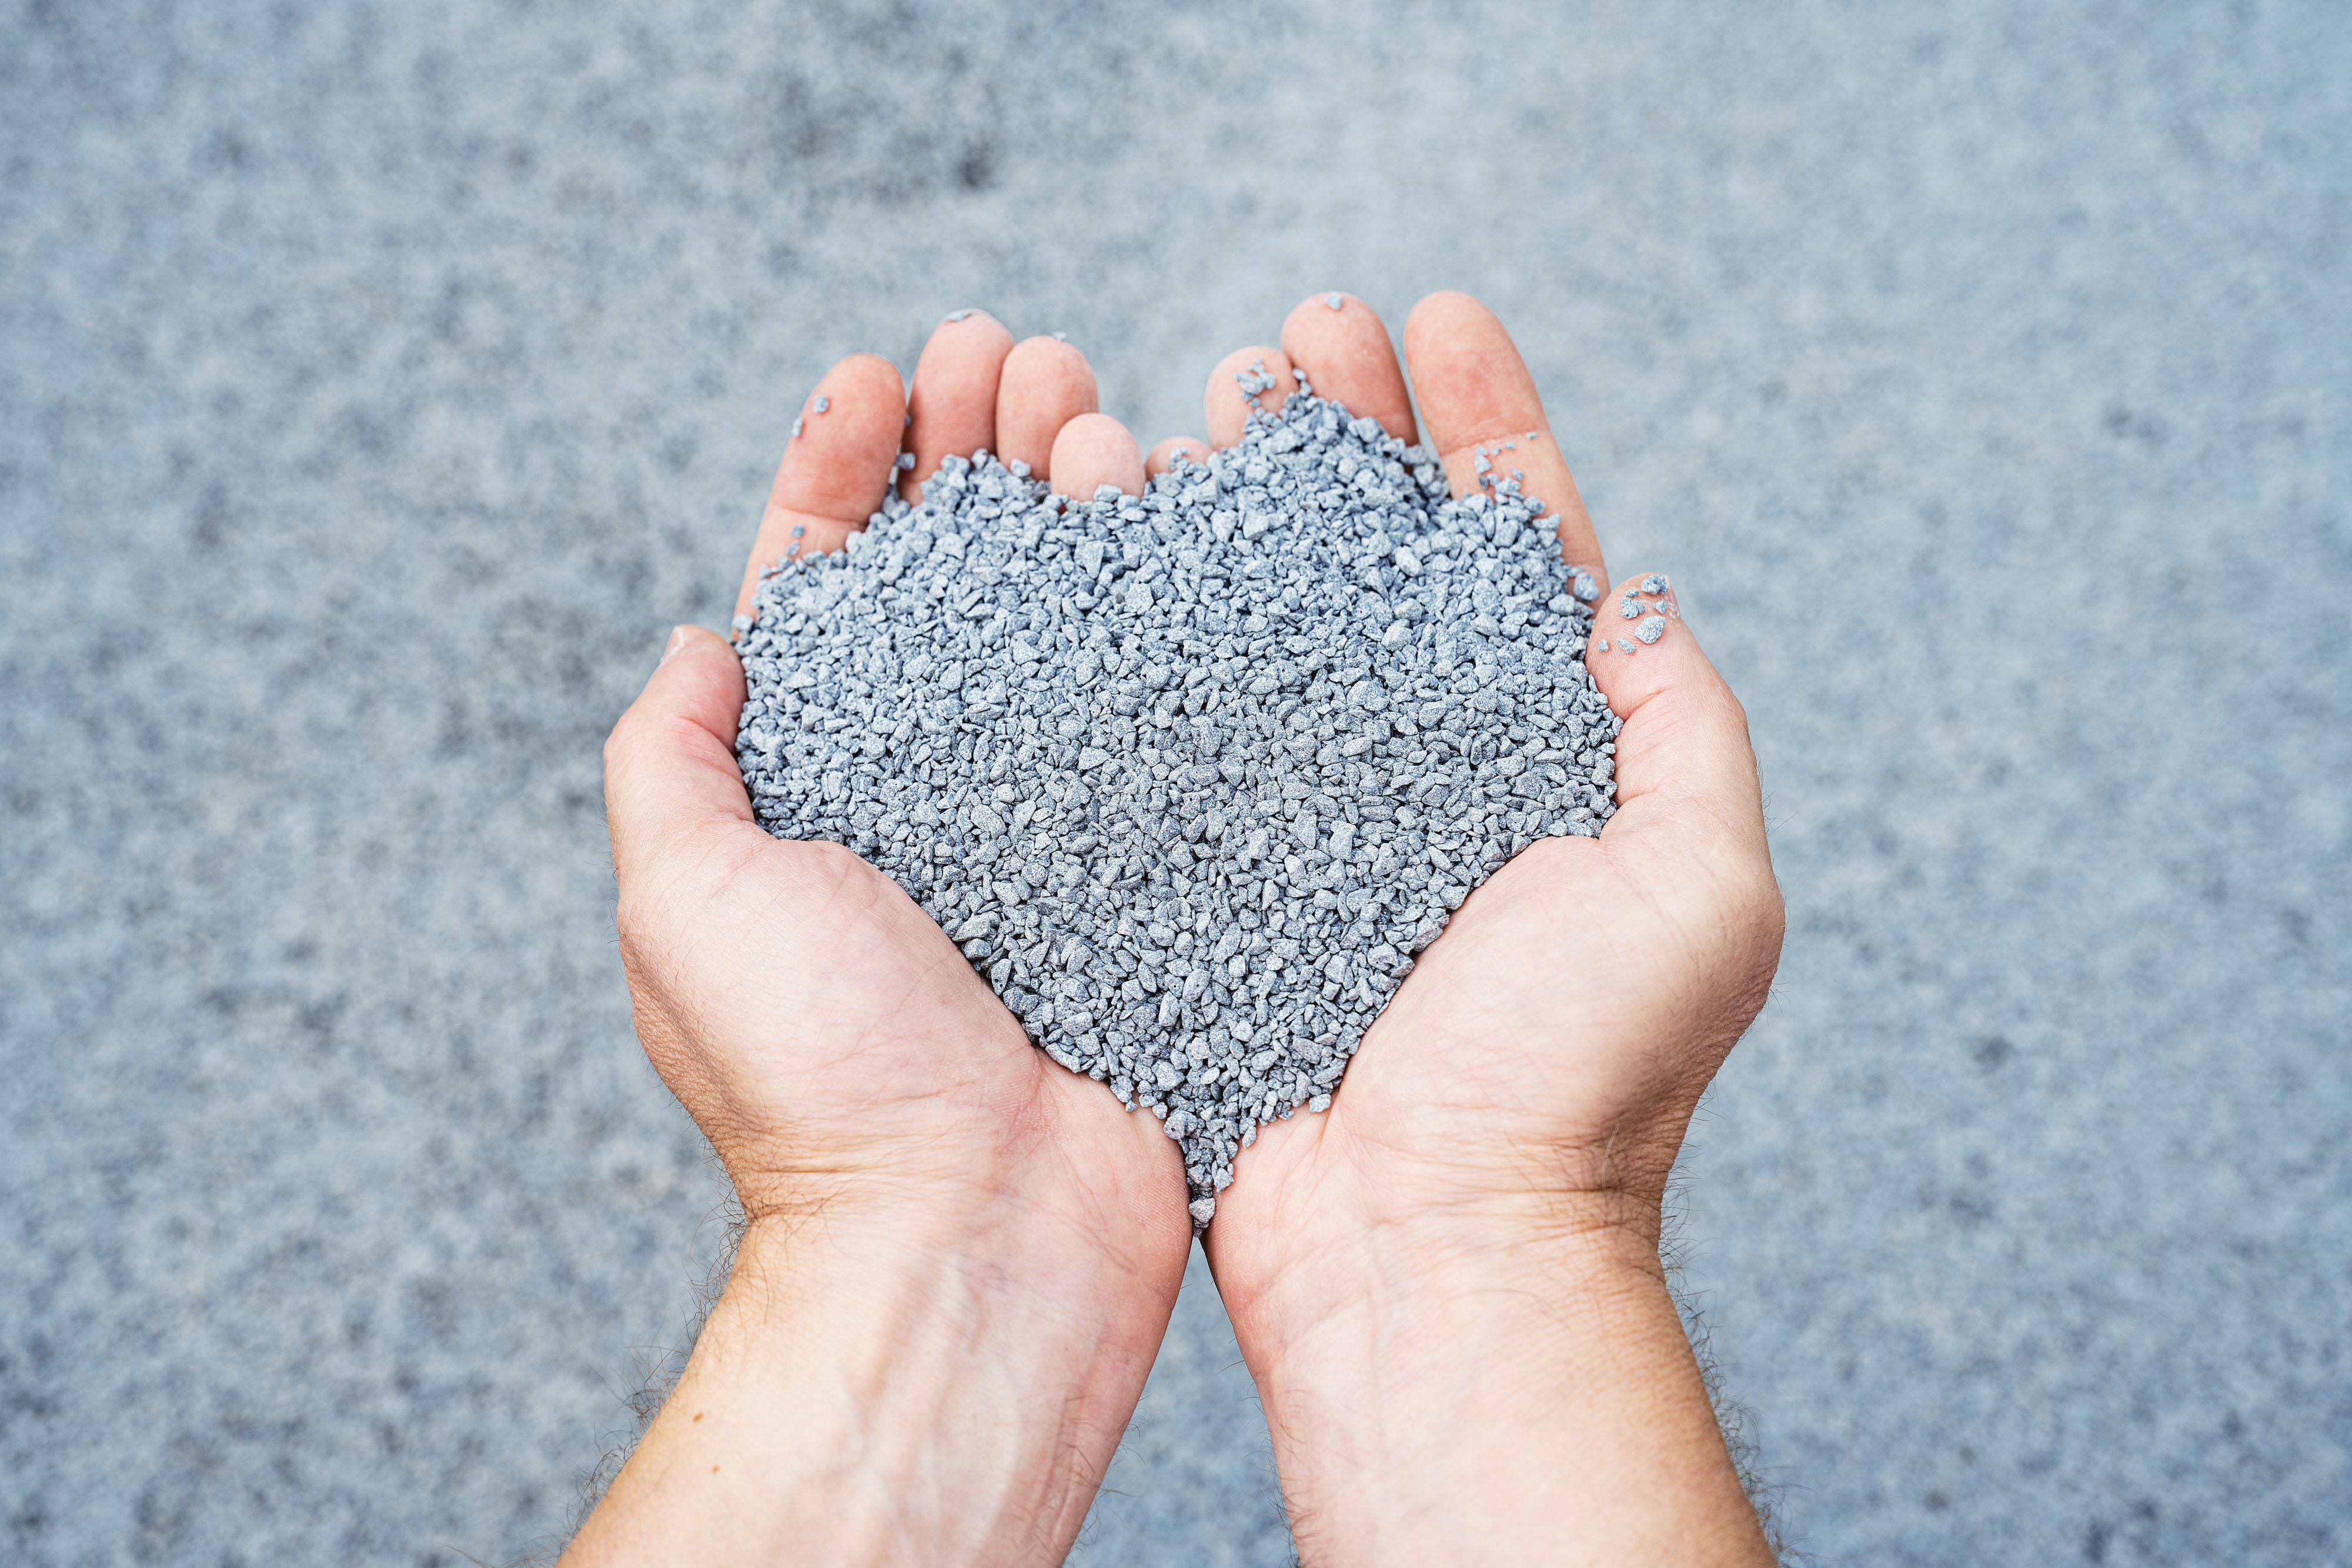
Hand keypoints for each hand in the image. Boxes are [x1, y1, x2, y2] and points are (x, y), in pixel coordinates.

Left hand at [570, 318, 1190, 1566]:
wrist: (979, 1239)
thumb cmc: (820, 1086)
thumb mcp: (685, 906)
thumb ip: (670, 765)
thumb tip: (702, 644)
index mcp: (810, 793)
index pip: (821, 591)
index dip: (840, 471)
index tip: (880, 374)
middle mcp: (927, 796)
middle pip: (952, 578)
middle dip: (973, 450)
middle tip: (1015, 355)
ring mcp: (1044, 826)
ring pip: (1060, 619)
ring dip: (1071, 498)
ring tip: (1096, 402)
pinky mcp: (1143, 866)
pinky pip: (1158, 709)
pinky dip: (1167, 608)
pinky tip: (1187, 524)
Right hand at [1197, 293, 1786, 1564]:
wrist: (1425, 1251)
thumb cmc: (1578, 1089)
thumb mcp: (1700, 892)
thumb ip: (1683, 727)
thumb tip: (1630, 599)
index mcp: (1550, 761)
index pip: (1516, 551)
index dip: (1479, 423)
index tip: (1434, 317)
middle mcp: (1425, 774)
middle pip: (1375, 560)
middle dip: (1337, 437)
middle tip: (1288, 341)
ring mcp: (1310, 820)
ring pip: (1261, 622)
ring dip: (1229, 506)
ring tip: (1185, 405)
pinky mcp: (1211, 876)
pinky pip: (1172, 725)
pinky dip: (1144, 629)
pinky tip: (1109, 543)